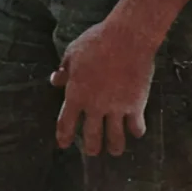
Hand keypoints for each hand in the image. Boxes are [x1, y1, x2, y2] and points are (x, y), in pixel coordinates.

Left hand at [51, 17, 156, 156]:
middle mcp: (95, 106)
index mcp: (76, 94)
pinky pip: (136, 127)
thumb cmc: (96, 42)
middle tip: (92, 151)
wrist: (127, 38)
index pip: (66, 122)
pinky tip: (135, 131)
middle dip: (91, 148)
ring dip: (113, 146)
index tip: (62, 144)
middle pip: (91, 137)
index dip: (63, 135)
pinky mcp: (136, 105)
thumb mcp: (72, 53)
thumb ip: (64, 70)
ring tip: (114, 150)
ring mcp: (116, 108)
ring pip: (115, 139)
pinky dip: (136, 131)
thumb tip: (55, 81)